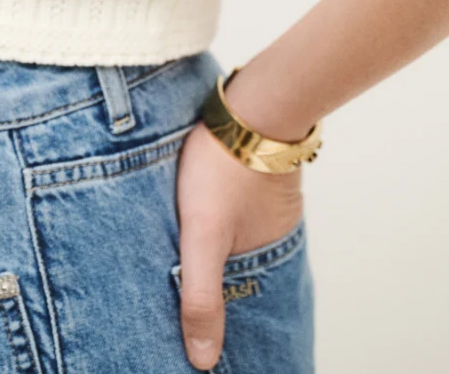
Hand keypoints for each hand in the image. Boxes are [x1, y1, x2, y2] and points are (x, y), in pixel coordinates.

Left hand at [175, 119, 303, 369]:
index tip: (194, 352)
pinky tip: (186, 232)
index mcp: (270, 258)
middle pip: (241, 281)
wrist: (250, 100)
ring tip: (174, 280)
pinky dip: (214, 234)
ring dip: (211, 263)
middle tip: (177, 320)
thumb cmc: (224, 165)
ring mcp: (264, 208)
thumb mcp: (203, 234)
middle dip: (215, 300)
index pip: (244, 310)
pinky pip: (232, 221)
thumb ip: (200, 294)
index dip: (223, 329)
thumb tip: (203, 361)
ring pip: (236, 248)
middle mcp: (274, 237)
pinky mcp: (250, 184)